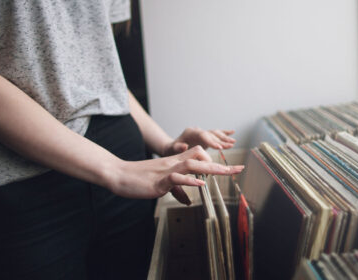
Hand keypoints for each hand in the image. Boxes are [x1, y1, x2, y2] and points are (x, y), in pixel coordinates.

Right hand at [112, 145, 242, 204]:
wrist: (118, 174)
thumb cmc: (138, 179)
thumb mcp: (161, 183)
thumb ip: (176, 189)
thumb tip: (188, 200)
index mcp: (175, 164)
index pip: (199, 157)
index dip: (216, 161)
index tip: (231, 168)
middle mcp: (173, 164)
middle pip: (201, 158)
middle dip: (221, 165)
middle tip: (239, 169)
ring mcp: (166, 172)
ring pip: (192, 164)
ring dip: (211, 168)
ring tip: (227, 172)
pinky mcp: (158, 181)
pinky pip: (176, 178)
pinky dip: (189, 180)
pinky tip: (200, 183)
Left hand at [162, 127, 235, 156]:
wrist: (170, 147)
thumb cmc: (170, 150)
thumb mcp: (171, 150)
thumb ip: (177, 147)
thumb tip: (184, 146)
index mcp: (190, 132)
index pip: (203, 135)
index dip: (211, 141)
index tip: (219, 147)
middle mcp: (197, 130)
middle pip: (211, 134)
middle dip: (221, 140)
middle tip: (230, 145)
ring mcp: (202, 133)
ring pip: (215, 133)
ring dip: (224, 137)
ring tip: (233, 142)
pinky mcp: (205, 136)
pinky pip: (216, 133)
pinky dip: (224, 133)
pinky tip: (232, 132)